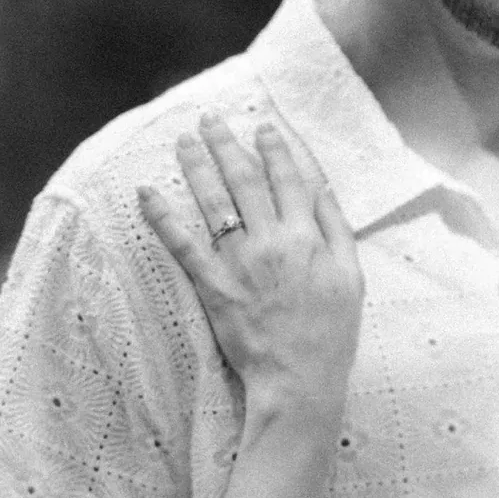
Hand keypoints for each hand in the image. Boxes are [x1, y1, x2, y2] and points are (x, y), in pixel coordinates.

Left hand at [139, 114, 362, 411]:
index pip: (288, 179)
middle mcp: (271, 241)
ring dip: (196, 166)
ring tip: (183, 142)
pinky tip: (147, 193)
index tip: (262, 127)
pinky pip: (183, 244)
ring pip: (213, 202)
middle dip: (227, 145)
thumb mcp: (351, 277)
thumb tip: (321, 190)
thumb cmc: (331, 332)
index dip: (274, 149)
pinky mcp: (213, 285)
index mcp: (307, 237)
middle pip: (245, 180)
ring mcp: (238, 261)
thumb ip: (336, 229)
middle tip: (210, 120)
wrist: (300, 378)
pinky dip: (162, 217)